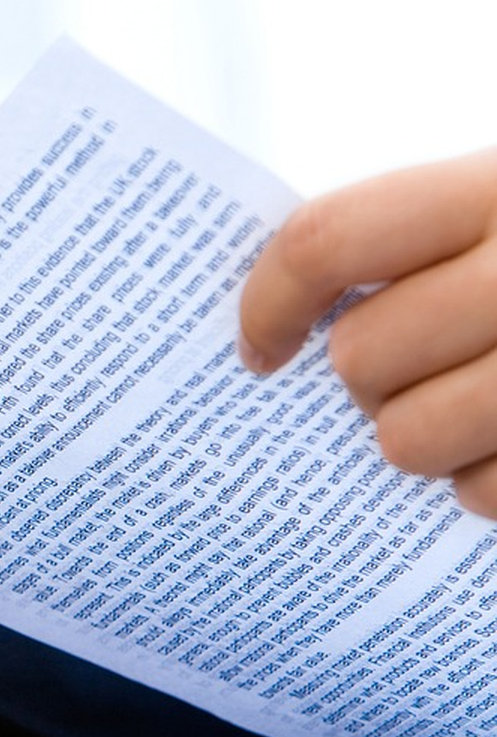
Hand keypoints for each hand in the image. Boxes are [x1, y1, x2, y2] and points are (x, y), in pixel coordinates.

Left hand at [239, 146, 496, 515]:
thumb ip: (421, 242)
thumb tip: (288, 327)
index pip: (330, 241)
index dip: (268, 302)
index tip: (263, 348)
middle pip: (361, 355)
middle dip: (369, 378)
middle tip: (412, 370)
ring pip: (408, 440)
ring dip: (425, 438)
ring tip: (475, 410)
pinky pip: (484, 494)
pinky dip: (489, 486)